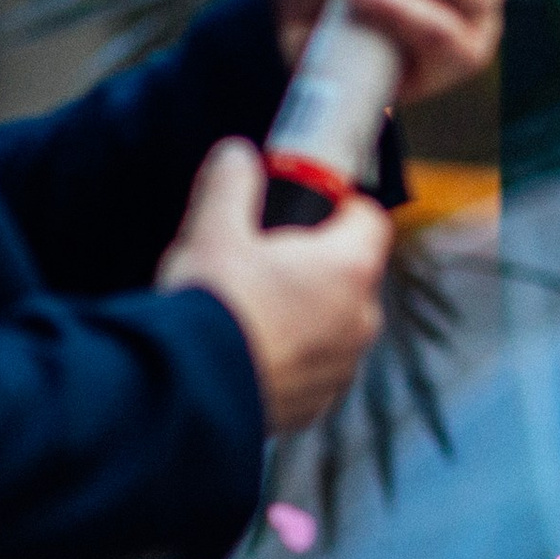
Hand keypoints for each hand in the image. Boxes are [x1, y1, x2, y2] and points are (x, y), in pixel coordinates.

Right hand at [157, 140, 393, 432]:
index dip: (341, 207)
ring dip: (307, 311)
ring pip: (335, 322)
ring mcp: (345, 365)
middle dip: (316, 262)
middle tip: (266, 258)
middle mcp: (361, 318)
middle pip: (351, 272)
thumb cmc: (211, 307)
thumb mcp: (212, 230)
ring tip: (251, 308)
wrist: (189, 393)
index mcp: (350, 268)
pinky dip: (294, 355)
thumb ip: (231, 183)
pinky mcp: (319, 402)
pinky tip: (249, 350)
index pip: (370, 219)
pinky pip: (316, 365)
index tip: (310, 205)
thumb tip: (236, 156)